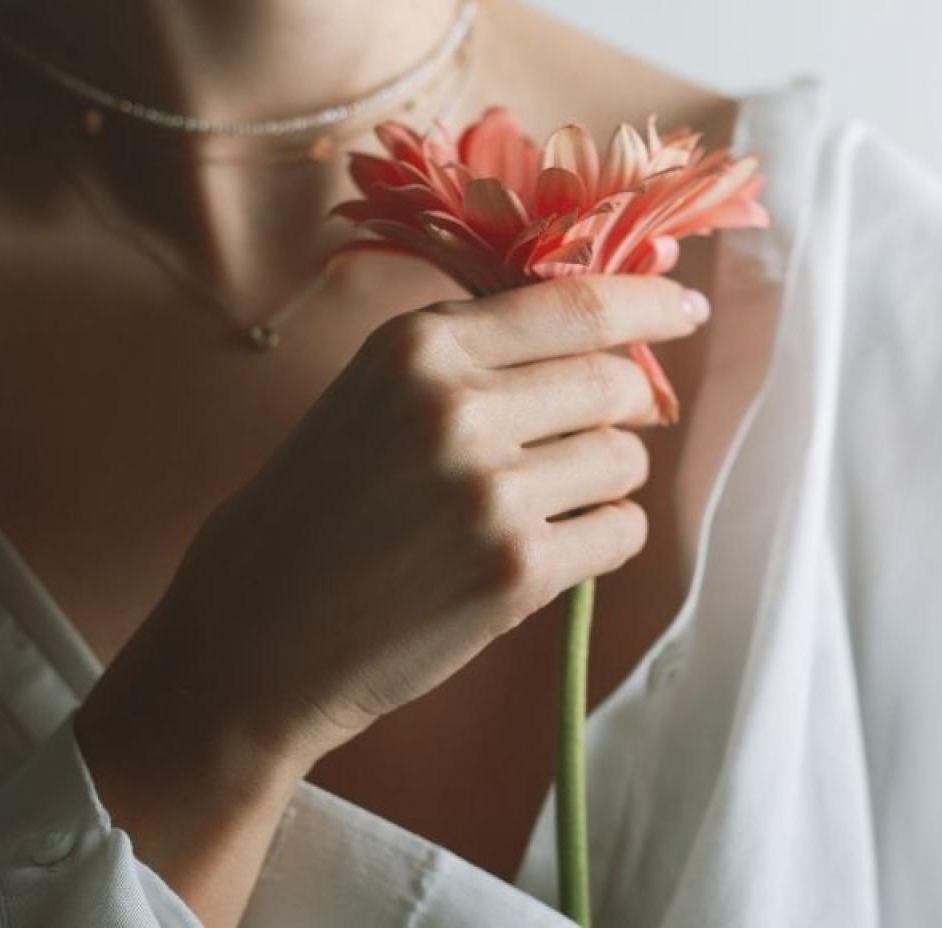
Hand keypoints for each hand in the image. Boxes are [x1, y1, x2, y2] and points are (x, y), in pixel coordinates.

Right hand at [91, 273, 710, 772]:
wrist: (255, 636)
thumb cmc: (316, 509)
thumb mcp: (374, 393)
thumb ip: (476, 354)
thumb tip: (605, 333)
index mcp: (421, 348)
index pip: (578, 304)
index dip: (649, 304)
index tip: (685, 309)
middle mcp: (459, 407)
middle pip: (616, 382)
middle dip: (620, 407)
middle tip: (584, 435)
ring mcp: (492, 492)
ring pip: (625, 460)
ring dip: (601, 481)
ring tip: (536, 505)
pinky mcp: (516, 573)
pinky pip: (620, 533)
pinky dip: (600, 540)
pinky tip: (543, 551)